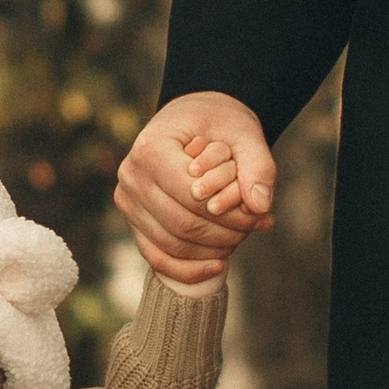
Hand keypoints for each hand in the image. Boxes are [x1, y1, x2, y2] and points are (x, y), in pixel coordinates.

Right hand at [115, 94, 275, 286]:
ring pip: (172, 245)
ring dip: (213, 250)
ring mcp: (128, 201)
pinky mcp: (133, 220)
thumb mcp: (244, 132)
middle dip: (225, 234)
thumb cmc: (217, 123)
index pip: (192, 197)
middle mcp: (131, 177)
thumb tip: (261, 207)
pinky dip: (187, 269)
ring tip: (241, 238)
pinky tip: (217, 266)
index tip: (259, 215)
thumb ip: (258, 166)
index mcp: (150, 149)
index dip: (229, 214)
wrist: (192, 119)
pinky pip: (156, 256)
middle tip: (254, 228)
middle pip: (182, 225)